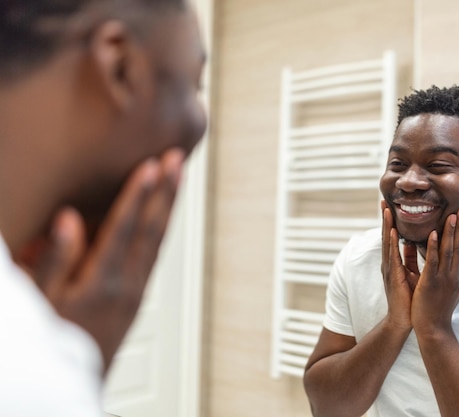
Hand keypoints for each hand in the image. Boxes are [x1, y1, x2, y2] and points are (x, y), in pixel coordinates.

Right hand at [19, 148, 184, 371]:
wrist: (75, 382)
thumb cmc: (52, 340)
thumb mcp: (40, 304)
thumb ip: (53, 261)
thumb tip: (70, 220)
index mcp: (103, 283)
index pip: (125, 228)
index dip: (139, 194)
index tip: (152, 166)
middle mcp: (129, 285)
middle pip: (152, 229)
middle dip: (166, 192)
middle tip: (177, 158)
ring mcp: (137, 291)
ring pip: (159, 240)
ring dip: (169, 206)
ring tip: (178, 176)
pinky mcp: (138, 296)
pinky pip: (155, 254)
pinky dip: (162, 227)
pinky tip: (164, 213)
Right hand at [380, 200, 419, 331]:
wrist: (404, 319)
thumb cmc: (408, 297)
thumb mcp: (409, 273)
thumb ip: (408, 258)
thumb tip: (411, 242)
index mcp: (393, 262)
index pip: (390, 237)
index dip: (389, 221)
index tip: (389, 205)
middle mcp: (388, 263)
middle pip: (385, 236)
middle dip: (384, 218)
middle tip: (383, 200)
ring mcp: (389, 269)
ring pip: (387, 243)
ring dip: (386, 226)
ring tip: (386, 210)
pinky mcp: (393, 277)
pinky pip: (393, 257)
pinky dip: (392, 244)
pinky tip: (392, 232)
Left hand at [411, 208, 458, 336]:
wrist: (434, 329)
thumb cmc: (436, 308)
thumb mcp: (445, 286)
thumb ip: (444, 271)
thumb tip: (441, 258)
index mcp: (457, 275)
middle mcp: (454, 275)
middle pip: (458, 247)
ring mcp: (444, 279)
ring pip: (448, 251)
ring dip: (450, 232)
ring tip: (451, 215)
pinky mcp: (431, 283)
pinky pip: (433, 262)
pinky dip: (433, 247)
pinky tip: (432, 234)